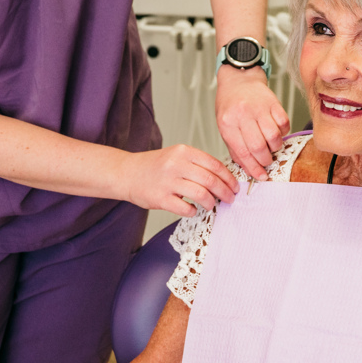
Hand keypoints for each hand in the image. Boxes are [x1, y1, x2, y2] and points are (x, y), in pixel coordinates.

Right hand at [120, 144, 238, 215]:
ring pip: (201, 194)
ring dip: (211, 202)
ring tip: (211, 205)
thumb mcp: (176, 156)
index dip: (229, 178)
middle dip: (225, 192)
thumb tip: (223, 178)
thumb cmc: (154, 166)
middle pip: (211, 180)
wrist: (127, 173)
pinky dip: (193, 211)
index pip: (214, 165)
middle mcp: (176, 164)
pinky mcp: (160, 198)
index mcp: (183, 151)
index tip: (235, 186)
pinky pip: (185, 208)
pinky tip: (193, 209)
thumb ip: (197, 164)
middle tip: (230, 198)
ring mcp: (168, 182)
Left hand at [215, 67, 288, 179]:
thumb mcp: (225, 126)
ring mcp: (259, 108)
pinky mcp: (273, 102)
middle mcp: (242, 115)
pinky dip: (282, 132)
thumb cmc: (231, 104)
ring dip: (275, 147)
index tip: (260, 176)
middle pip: (258, 147)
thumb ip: (235, 147)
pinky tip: (276, 131)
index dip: (253, 168)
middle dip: (265, 160)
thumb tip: (249, 168)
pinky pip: (283, 124)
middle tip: (266, 161)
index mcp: (227, 123)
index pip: (242, 152)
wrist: (239, 79)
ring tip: (271, 145)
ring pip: (273, 136)